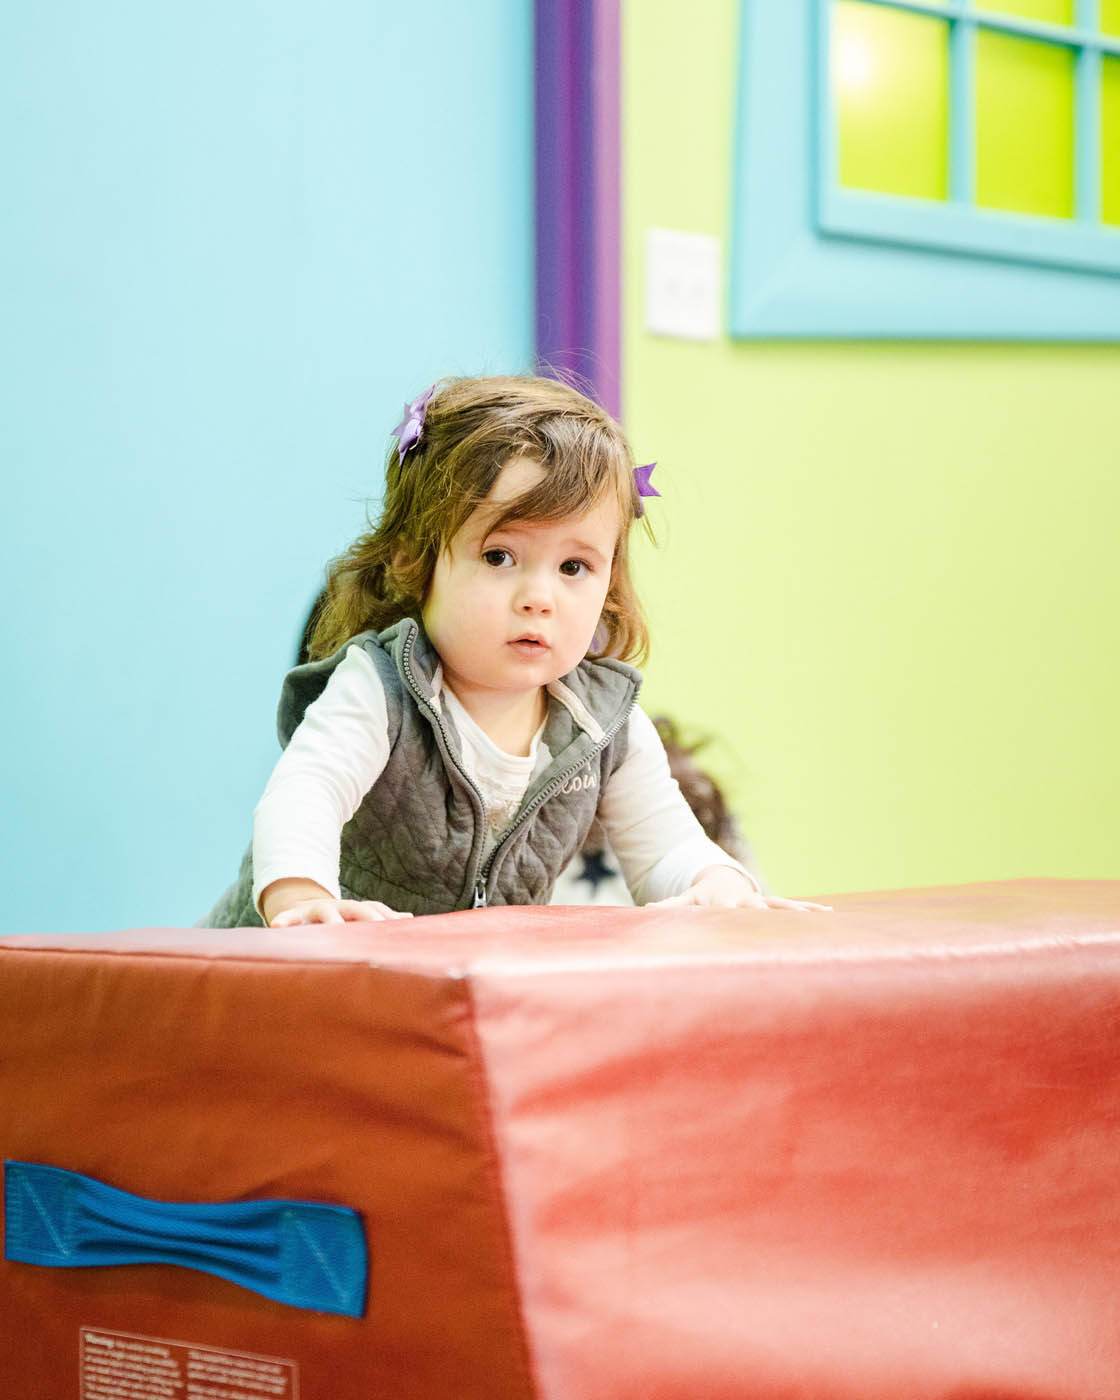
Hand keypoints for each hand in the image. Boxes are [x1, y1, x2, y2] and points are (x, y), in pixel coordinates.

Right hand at [269, 898, 412, 926]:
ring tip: (333, 928)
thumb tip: (410, 919)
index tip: (400, 926)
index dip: (386, 917)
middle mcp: (338, 907)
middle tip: (378, 927)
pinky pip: (287, 917)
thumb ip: (380, 920)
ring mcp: (316, 910)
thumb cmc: (338, 921)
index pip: (375, 910)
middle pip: (355, 908)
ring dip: (329, 919)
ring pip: (324, 912)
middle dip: (367, 916)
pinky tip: (276, 926)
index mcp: (356, 910)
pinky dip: (283, 920)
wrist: (303, 908)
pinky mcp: (294, 916)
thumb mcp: (358, 920)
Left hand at [650, 865, 831, 912]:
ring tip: (821, 916)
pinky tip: (829, 914)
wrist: (721, 879)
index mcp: (725, 904)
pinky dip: (809, 910)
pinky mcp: (772, 905)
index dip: (734, 917)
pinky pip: (791, 908)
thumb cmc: (702, 897)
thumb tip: (646, 910)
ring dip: (798, 913)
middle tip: (785, 927)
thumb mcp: (686, 900)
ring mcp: (761, 903)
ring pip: (781, 907)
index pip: (730, 912)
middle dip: (770, 917)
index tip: (739, 922)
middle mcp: (746, 903)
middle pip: (760, 910)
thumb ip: (669, 907)